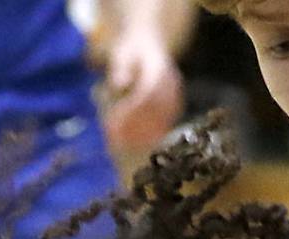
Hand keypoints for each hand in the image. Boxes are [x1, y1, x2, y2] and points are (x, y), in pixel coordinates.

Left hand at [103, 31, 184, 152]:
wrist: (151, 43)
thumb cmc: (132, 48)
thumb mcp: (121, 51)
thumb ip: (120, 67)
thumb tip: (118, 84)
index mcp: (160, 69)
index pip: (145, 95)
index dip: (129, 112)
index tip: (111, 123)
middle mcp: (172, 85)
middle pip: (155, 112)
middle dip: (134, 128)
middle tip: (113, 141)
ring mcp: (176, 96)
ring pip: (161, 121)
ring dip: (142, 135)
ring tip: (121, 145)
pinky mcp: (175, 106)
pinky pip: (165, 124)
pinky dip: (150, 135)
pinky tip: (135, 144)